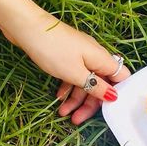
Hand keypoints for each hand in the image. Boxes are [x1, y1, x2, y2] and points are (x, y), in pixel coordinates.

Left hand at [13, 12, 129, 123]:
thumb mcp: (76, 74)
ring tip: (63, 113)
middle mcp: (94, 57)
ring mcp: (80, 56)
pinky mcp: (67, 56)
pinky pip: (73, 76)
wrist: (25, 26)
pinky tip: (58, 98)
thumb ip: (97, 87)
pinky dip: (67, 88)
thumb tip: (114, 96)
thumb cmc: (53, 50)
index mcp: (102, 59)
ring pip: (85, 83)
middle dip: (90, 104)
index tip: (111, 109)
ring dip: (75, 99)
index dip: (120, 94)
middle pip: (101, 85)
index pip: (121, 78)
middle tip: (78, 119)